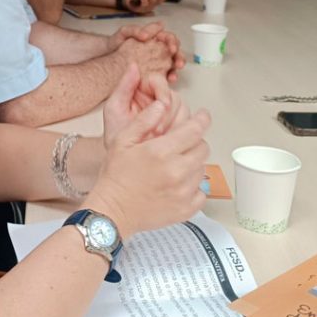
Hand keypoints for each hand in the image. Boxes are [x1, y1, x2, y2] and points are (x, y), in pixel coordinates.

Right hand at [90, 103, 211, 237]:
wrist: (113, 211)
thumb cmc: (116, 177)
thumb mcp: (122, 140)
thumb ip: (144, 121)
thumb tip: (161, 106)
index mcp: (161, 151)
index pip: (195, 129)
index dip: (202, 119)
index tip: (203, 116)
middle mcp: (176, 171)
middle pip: (203, 148)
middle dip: (194, 142)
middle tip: (180, 145)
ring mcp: (183, 192)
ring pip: (202, 169)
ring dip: (193, 163)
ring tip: (174, 166)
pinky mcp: (186, 209)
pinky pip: (202, 192)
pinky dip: (194, 187)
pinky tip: (179, 185)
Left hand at [102, 62, 188, 148]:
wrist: (122, 163)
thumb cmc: (116, 135)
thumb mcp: (114, 109)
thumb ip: (123, 86)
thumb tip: (133, 65)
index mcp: (142, 91)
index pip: (159, 80)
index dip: (163, 92)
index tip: (162, 105)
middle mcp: (158, 101)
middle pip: (175, 96)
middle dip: (168, 115)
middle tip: (157, 130)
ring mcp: (170, 117)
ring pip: (185, 111)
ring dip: (174, 126)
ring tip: (159, 138)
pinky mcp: (179, 131)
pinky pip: (189, 127)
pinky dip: (181, 135)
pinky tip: (169, 142)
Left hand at [111, 29, 181, 85]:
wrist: (106, 57)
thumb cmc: (116, 42)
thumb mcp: (124, 32)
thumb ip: (136, 30)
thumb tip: (147, 34)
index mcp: (155, 37)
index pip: (169, 37)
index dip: (172, 42)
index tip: (171, 47)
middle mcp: (158, 49)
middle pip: (175, 52)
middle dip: (179, 57)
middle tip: (178, 62)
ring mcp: (157, 61)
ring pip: (172, 64)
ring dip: (175, 70)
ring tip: (173, 75)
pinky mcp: (154, 73)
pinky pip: (164, 75)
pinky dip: (168, 78)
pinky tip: (167, 81)